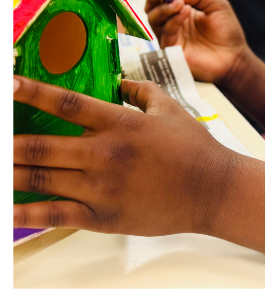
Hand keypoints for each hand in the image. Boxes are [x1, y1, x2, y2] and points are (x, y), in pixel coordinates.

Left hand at [14, 75, 240, 235]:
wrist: (210, 188)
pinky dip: (24, 213)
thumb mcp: (169, 107)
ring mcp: (98, 187)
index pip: (67, 103)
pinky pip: (53, 215)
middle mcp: (103, 152)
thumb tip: (120, 82)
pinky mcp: (99, 217)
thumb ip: (140, 91)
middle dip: (9, 141)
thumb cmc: (192, 146)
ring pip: (40, 179)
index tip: (8, 85)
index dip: (33, 92)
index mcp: (119, 122)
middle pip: (41, 145)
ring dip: (10, 172)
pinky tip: (6, 211)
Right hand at [146, 0, 248, 84]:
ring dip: (165, 9)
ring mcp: (171, 39)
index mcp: (181, 13)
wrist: (235, 56)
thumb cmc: (227, 31)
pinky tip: (186, 12)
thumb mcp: (217, 5)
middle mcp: (173, 25)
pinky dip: (173, 21)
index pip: (162, 1)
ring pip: (155, 22)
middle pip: (152, 11)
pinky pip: (165, 35)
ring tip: (181, 3)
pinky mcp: (172, 52)